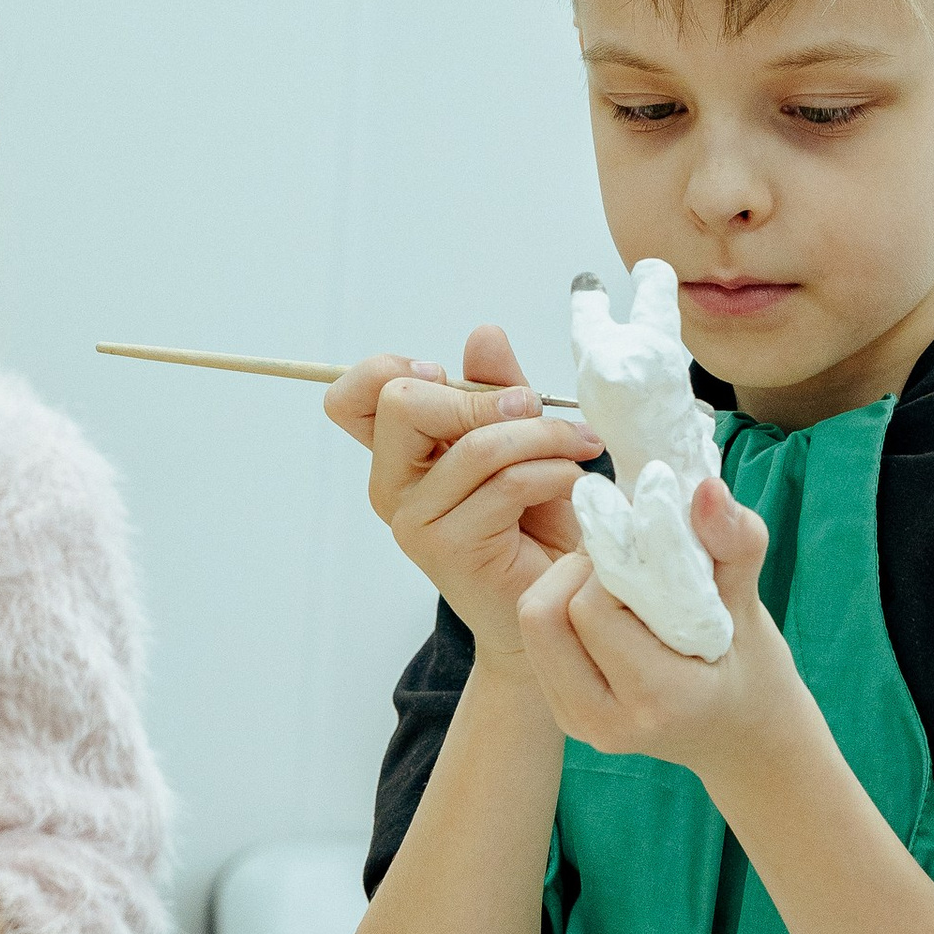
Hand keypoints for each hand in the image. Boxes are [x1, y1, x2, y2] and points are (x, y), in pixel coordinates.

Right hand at [325, 323, 600, 662]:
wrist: (557, 599)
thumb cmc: (536, 522)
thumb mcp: (519, 438)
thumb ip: (497, 389)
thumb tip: (483, 334)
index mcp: (398, 454)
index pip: (351, 396)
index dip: (390, 369)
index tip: (446, 376)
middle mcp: (391, 486)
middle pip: (400, 402)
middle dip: (480, 395)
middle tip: (531, 408)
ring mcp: (414, 520)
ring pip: (474, 444)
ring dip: (543, 435)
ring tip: (582, 447)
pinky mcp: (448, 547)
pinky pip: (505, 484)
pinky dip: (553, 471)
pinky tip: (574, 481)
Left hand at [515, 477, 806, 784]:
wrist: (741, 736)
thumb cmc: (753, 668)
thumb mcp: (752, 606)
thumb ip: (733, 543)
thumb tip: (703, 488)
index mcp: (657, 700)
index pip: (593, 608)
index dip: (614, 563)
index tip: (649, 548)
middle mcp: (605, 722)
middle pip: (544, 614)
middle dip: (579, 569)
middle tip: (625, 557)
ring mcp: (578, 723)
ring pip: (533, 622)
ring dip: (566, 584)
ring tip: (616, 577)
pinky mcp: (563, 713)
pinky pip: (538, 639)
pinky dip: (564, 606)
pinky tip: (607, 603)